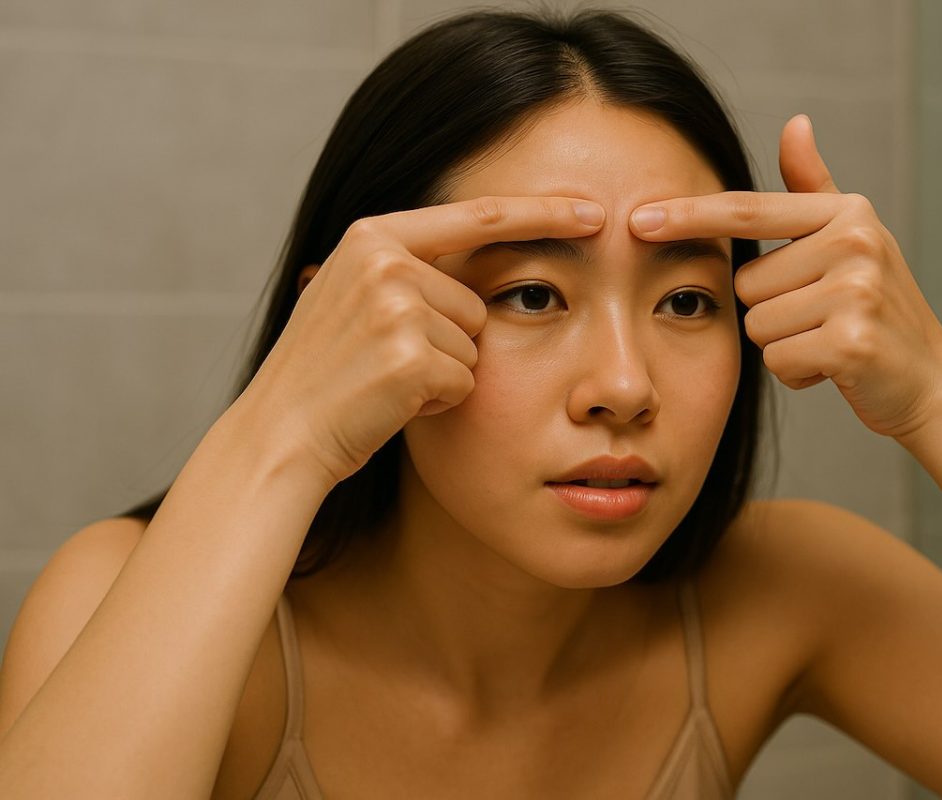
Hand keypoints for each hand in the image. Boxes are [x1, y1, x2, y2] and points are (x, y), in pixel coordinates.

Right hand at [239, 196, 605, 485]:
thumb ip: (405, 270)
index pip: (478, 216)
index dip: (542, 213)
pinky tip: (393, 402)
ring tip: (387, 381)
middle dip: (450, 339)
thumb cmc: (326, 374)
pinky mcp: (411, 355)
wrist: (282, 433)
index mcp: (372, 237)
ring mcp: (397, 306)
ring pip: (474, 344)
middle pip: (476, 301)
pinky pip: (465, 381)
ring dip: (444, 371)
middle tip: (389, 362)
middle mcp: (385, 261)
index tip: (593, 211)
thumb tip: (474, 265)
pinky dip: (439, 400)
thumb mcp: (352, 297)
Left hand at [627, 114, 941, 438]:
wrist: (930, 382)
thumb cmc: (878, 311)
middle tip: (821, 319)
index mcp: (846, 213)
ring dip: (784, 345)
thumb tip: (794, 123)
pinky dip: (798, 374)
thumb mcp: (851, 240)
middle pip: (746, 283)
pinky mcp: (851, 342)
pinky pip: (777, 360)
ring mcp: (856, 292)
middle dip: (771, 311)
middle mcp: (854, 242)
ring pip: (757, 325)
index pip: (746, 210)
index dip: (688, 216)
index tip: (636, 220)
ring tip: (829, 342)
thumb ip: (813, 188)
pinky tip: (833, 368)